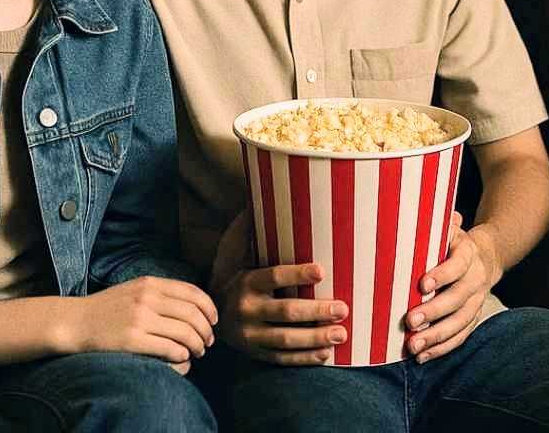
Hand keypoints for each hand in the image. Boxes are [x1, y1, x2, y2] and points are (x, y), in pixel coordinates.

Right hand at [66, 276, 216, 368]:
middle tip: (208, 342)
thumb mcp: (135, 289)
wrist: (75, 322)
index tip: (213, 321)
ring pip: (185, 332)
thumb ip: (160, 292)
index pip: (192, 292)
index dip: (209, 308)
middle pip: (193, 313)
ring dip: (197, 344)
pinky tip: (182, 357)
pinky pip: (169, 348)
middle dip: (206, 330)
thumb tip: (192, 305)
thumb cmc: (106, 308)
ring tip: (198, 352)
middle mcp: (148, 298)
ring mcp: (140, 318)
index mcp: (151, 283)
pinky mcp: (132, 339)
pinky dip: (182, 354)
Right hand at [210, 209, 349, 365]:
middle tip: (342, 308)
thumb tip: (261, 190)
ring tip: (340, 333)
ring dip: (315, 338)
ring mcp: (251, 335)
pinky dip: (304, 358)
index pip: (274, 277)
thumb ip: (249, 225)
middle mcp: (247, 310)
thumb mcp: (232, 247)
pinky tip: (326, 354)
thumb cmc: (231, 271)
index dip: (297, 273)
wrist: (206, 311)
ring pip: (286, 340)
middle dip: (316, 312)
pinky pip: (282, 358)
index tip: (322, 269)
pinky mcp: (256, 352)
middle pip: (285, 313)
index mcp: (245, 281)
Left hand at [405, 212, 497, 363]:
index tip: (421, 284)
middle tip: (410, 320)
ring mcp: (476, 302)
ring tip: (413, 345)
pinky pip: (460, 336)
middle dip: (434, 311)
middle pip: (457, 298)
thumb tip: (420, 209)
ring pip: (459, 322)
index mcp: (468, 254)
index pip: (457, 265)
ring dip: (436, 336)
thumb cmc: (454, 242)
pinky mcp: (472, 318)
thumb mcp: (449, 228)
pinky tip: (422, 356)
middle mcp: (475, 279)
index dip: (442, 275)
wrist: (486, 257)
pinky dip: (442, 348)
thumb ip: (438, 222)